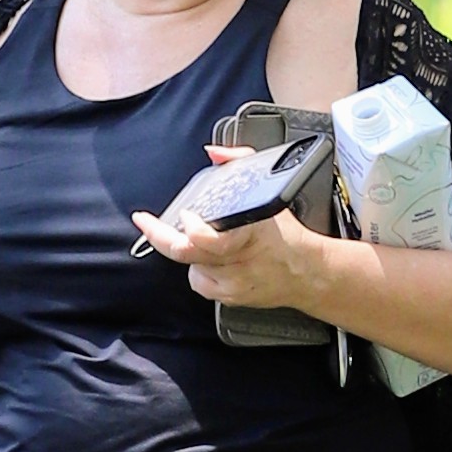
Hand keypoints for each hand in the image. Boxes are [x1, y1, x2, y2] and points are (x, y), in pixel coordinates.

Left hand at [131, 145, 321, 310]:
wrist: (306, 273)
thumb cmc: (285, 235)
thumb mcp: (270, 192)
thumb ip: (241, 163)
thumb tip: (214, 153)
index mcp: (250, 232)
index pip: (213, 239)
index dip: (194, 231)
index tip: (185, 216)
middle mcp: (238, 260)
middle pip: (188, 253)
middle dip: (160, 236)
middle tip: (146, 222)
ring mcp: (232, 282)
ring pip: (191, 266)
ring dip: (191, 252)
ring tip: (204, 241)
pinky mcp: (228, 298)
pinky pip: (199, 282)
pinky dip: (200, 270)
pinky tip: (215, 262)